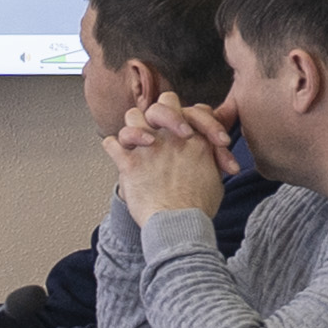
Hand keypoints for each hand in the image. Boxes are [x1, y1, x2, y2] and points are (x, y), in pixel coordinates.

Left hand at [104, 98, 230, 221]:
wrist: (179, 225)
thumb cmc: (198, 208)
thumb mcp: (216, 179)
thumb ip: (210, 159)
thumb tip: (208, 154)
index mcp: (197, 141)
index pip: (196, 110)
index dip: (194, 118)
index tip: (193, 135)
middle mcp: (172, 138)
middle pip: (164, 103)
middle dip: (163, 111)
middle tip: (163, 128)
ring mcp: (149, 148)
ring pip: (133, 116)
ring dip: (134, 127)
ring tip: (141, 141)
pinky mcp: (129, 163)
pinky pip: (111, 143)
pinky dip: (113, 148)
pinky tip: (120, 154)